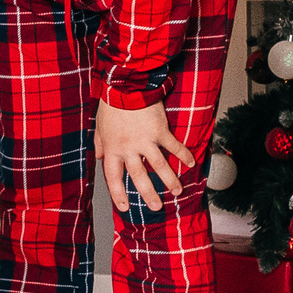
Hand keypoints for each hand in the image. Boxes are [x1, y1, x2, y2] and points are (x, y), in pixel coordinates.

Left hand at [95, 100, 192, 215]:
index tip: (125, 207)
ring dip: (170, 180)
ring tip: (177, 192)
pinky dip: (184, 155)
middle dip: (148, 194)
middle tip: (156, 207)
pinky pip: (174, 147)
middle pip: (139, 177)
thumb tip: (100, 157)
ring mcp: (145, 140)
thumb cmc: (111, 104)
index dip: (118, 194)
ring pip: (159, 166)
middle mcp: (128, 148)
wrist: (126, 85)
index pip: (113, 178)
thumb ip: (100, 143)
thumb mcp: (100, 125)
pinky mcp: (160, 131)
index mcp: (113, 149)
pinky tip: (191, 164)